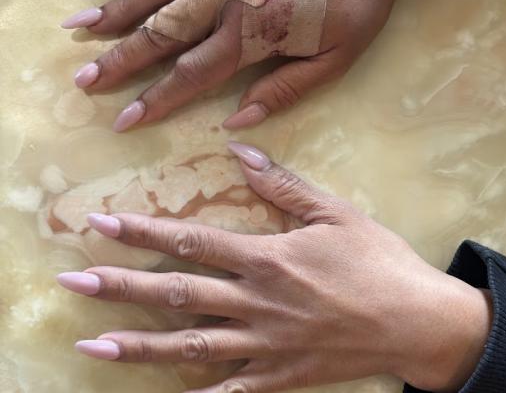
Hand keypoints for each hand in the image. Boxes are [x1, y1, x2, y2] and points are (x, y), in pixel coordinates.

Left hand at [57, 142, 491, 392]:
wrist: (417, 322)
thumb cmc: (379, 262)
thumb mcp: (337, 214)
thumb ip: (285, 186)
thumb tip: (241, 152)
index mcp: (269, 258)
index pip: (193, 241)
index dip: (144, 231)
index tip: (102, 225)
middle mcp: (258, 302)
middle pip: (178, 294)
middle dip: (122, 288)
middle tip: (74, 284)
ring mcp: (266, 344)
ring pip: (192, 347)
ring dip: (139, 346)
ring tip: (93, 346)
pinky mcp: (281, 377)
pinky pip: (232, 392)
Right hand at [62, 0, 434, 131]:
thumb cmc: (357, 5)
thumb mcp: (333, 60)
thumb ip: (283, 91)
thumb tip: (235, 123)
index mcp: (252, 31)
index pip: (191, 75)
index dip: (154, 100)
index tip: (122, 120)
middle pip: (163, 32)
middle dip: (121, 59)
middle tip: (84, 79)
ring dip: (118, 10)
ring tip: (80, 27)